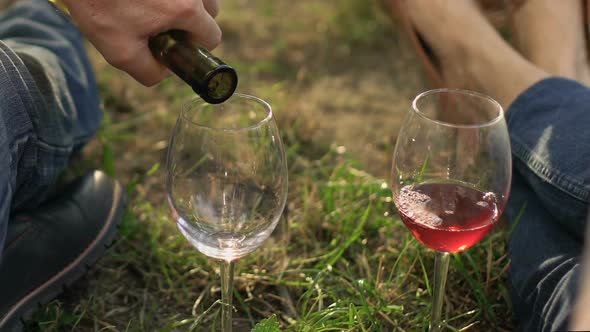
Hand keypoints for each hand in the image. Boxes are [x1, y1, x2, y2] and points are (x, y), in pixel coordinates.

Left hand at [62, 0, 220, 85]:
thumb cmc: (99, 4)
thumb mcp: (120, 52)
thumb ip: (150, 72)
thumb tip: (165, 71)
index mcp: (187, 10)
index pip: (212, 38)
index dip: (193, 47)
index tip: (172, 44)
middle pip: (210, 13)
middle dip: (190, 23)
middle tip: (158, 23)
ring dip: (184, 4)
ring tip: (150, 6)